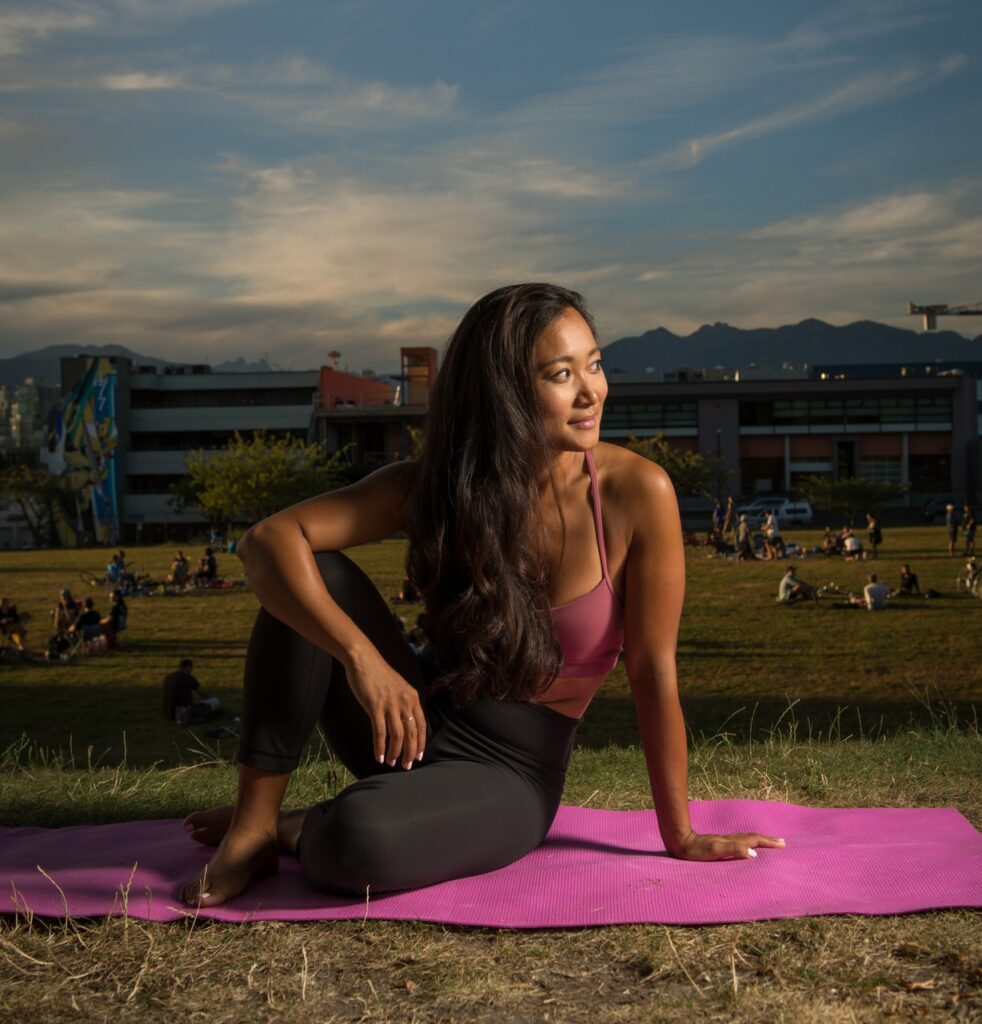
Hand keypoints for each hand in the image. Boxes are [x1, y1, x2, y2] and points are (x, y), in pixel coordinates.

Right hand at [345, 649, 425, 769]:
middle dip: (410, 753)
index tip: (418, 756)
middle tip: (406, 766)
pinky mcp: (375, 706)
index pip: (421, 726)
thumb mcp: (399, 688)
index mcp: (413, 697)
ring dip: (395, 752)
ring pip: (397, 736)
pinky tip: (378, 756)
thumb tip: (407, 722)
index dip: (420, 743)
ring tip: (391, 762)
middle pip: (411, 734)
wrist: (363, 660)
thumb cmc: (379, 675)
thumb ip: (405, 703)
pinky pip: (379, 732)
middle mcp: (405, 702)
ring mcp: (390, 704)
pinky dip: (380, 747)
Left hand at [673, 831, 785, 860]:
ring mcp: (725, 841)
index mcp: (732, 841)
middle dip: (768, 840)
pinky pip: (740, 843)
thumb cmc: (696, 850)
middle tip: (782, 842)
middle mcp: (730, 839)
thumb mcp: (715, 851)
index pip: (754, 840)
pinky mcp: (719, 844)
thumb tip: (754, 853)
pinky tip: (747, 846)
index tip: (783, 844)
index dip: (768, 842)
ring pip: (747, 839)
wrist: (680, 843)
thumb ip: (733, 850)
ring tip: (769, 842)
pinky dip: (749, 843)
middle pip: (753, 838)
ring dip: (760, 840)